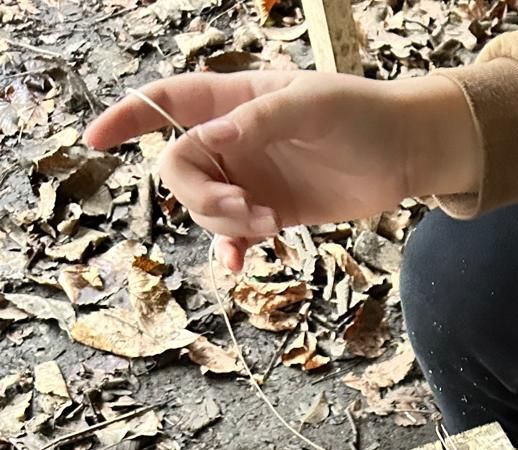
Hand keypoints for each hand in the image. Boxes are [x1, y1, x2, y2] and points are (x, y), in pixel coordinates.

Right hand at [84, 71, 478, 272]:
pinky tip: (241, 261)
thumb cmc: (361, 114)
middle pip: (179, 170)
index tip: (94, 140)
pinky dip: (231, 249)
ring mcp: (251, 179)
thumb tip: (211, 140)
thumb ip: (258, 121)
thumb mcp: (311, 105)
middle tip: (242, 211)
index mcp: (233, 102)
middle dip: (199, 197)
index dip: (127, 117)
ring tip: (265, 226)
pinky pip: (234, 236)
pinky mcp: (273, 214)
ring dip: (223, 224)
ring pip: (205, 209)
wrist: (406, 154)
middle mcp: (234, 142)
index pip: (166, 103)